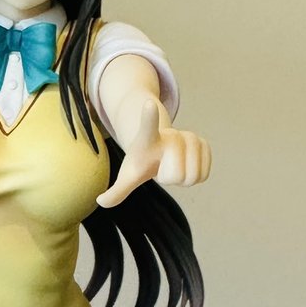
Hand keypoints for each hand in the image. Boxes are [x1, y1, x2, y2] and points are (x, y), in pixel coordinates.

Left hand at [96, 100, 210, 208]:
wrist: (161, 148)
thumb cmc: (143, 161)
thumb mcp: (128, 176)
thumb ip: (117, 191)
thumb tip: (101, 202)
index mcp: (149, 138)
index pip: (148, 127)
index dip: (149, 116)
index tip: (148, 104)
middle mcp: (172, 135)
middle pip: (177, 175)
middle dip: (170, 179)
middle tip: (163, 167)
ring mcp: (190, 138)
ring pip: (193, 177)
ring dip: (184, 179)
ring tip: (175, 166)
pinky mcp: (204, 144)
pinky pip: (205, 175)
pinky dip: (196, 178)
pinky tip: (187, 166)